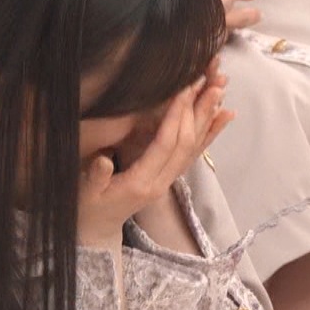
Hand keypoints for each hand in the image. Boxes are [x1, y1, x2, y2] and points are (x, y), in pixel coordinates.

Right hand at [77, 59, 235, 250]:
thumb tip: (104, 162)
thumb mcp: (84, 194)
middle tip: (209, 80)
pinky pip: (196, 151)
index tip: (184, 89)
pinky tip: (225, 114)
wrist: (97, 230)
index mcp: (142, 183)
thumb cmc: (87, 208)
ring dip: (209, 115)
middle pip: (187, 141)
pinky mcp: (170, 176)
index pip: (166, 144)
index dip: (176, 116)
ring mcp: (169, 179)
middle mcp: (162, 181)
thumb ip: (95, 178)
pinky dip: (212, 131)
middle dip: (198, 108)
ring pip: (195, 144)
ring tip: (221, 87)